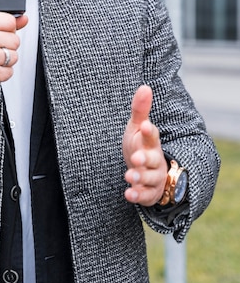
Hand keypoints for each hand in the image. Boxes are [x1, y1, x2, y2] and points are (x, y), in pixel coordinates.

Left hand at [122, 85, 167, 206]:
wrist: (146, 172)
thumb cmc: (140, 146)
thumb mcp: (137, 128)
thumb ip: (140, 110)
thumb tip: (144, 86)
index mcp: (150, 143)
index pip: (152, 136)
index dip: (149, 131)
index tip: (146, 126)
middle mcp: (154, 160)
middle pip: (153, 160)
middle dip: (145, 159)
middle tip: (136, 158)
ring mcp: (153, 177)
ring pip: (150, 178)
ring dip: (140, 177)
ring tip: (129, 176)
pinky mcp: (148, 192)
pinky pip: (145, 196)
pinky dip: (137, 195)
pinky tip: (128, 193)